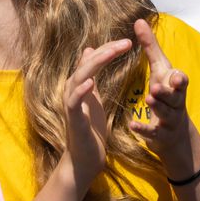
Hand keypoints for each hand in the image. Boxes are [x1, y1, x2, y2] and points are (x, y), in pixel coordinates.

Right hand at [62, 39, 132, 182]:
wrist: (84, 158)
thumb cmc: (90, 129)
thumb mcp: (93, 97)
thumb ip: (91, 76)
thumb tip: (89, 50)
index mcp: (80, 85)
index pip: (92, 60)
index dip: (108, 49)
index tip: (128, 42)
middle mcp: (72, 90)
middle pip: (87, 64)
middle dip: (106, 51)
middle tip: (127, 43)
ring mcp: (71, 104)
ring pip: (79, 77)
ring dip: (95, 64)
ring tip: (112, 53)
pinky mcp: (72, 118)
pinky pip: (73, 101)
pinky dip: (80, 91)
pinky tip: (91, 82)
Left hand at [128, 19, 193, 164]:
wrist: (175, 133)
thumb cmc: (166, 93)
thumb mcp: (160, 70)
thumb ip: (150, 47)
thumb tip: (139, 20)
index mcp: (175, 85)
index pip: (181, 80)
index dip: (179, 79)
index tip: (175, 75)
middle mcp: (176, 102)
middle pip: (175, 97)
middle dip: (168, 92)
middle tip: (157, 87)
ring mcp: (170, 120)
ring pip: (166, 113)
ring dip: (158, 107)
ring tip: (149, 99)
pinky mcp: (160, 135)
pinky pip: (153, 132)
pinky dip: (144, 129)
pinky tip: (132, 125)